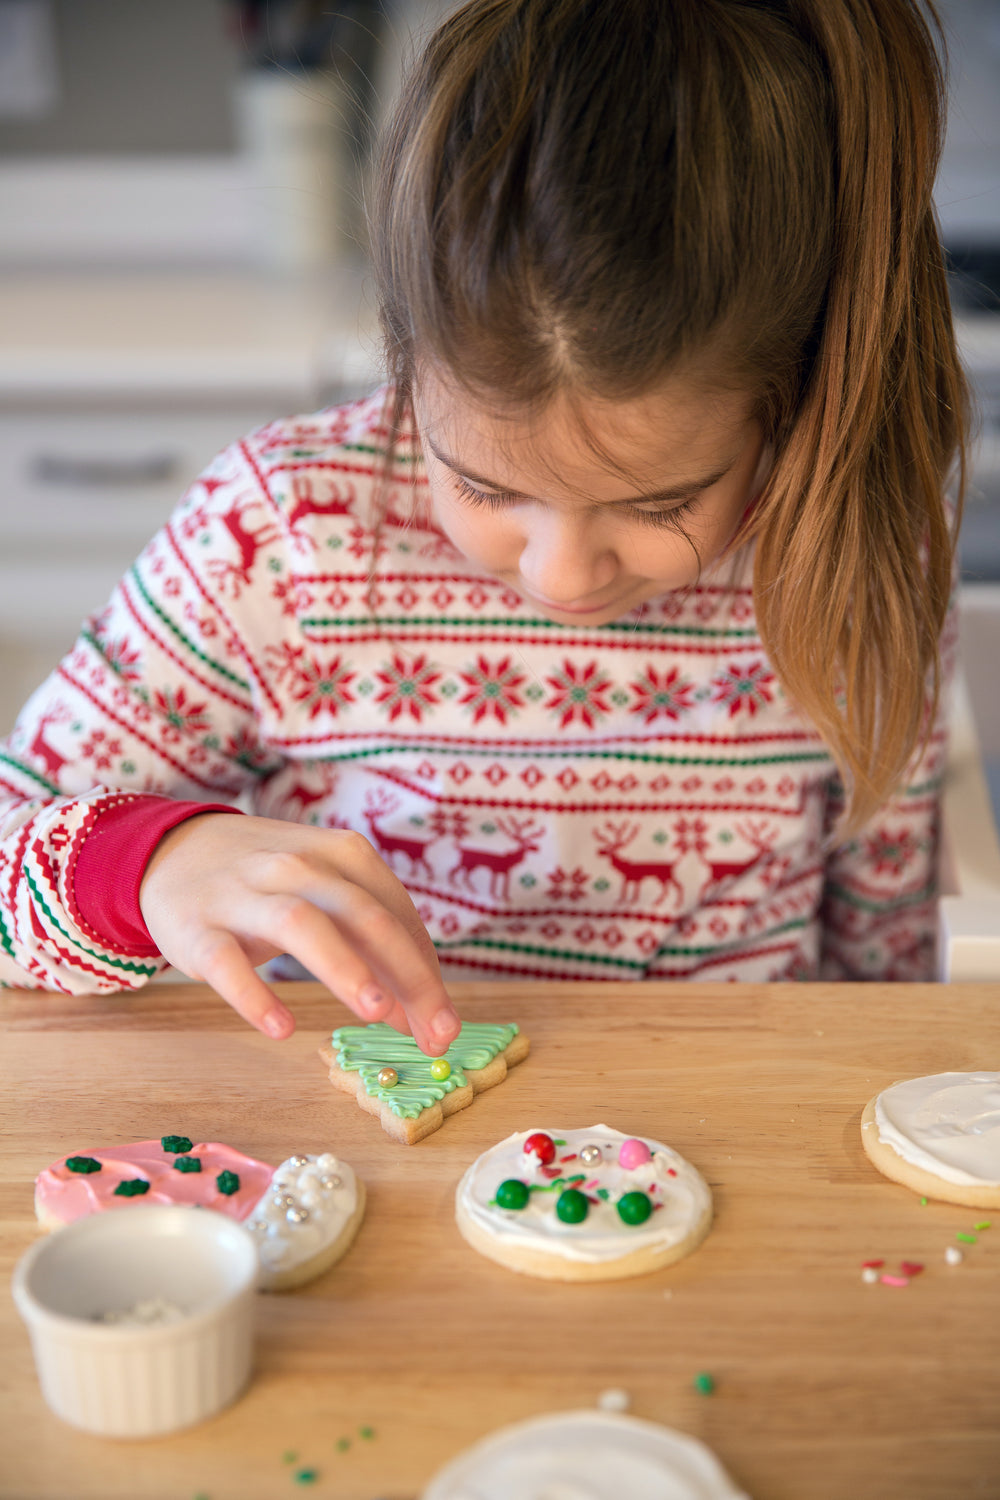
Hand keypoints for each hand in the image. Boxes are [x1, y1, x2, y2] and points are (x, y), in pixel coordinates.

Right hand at [138, 812, 460, 1052]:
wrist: (171, 851)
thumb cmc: (269, 883)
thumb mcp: (324, 892)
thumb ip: (370, 946)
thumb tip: (414, 1013)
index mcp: (341, 853)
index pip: (395, 913)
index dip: (425, 971)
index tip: (443, 1025)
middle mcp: (298, 865)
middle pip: (364, 916)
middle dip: (408, 976)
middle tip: (435, 1034)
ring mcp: (245, 895)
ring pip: (301, 923)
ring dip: (343, 966)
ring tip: (376, 1012)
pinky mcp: (198, 929)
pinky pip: (226, 962)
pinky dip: (254, 995)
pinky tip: (281, 1028)